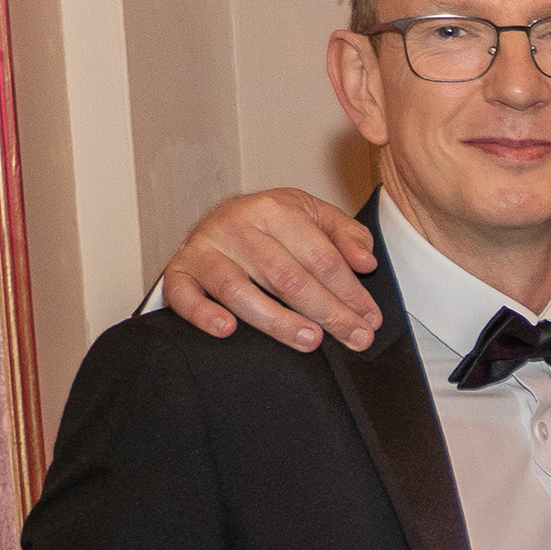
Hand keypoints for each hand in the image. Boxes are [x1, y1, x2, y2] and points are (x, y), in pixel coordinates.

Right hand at [161, 190, 383, 353]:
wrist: (219, 219)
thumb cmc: (274, 226)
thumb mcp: (315, 217)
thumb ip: (347, 235)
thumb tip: (366, 262)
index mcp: (275, 209)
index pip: (321, 258)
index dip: (350, 292)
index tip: (371, 320)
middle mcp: (236, 225)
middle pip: (287, 278)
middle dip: (328, 312)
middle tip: (355, 339)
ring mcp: (205, 248)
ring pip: (240, 290)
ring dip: (277, 320)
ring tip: (310, 340)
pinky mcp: (180, 271)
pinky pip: (184, 295)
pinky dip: (202, 313)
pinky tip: (227, 330)